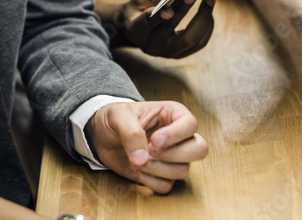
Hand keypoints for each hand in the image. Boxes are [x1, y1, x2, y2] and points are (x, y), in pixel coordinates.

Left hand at [85, 101, 207, 193]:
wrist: (102, 135)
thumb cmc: (114, 118)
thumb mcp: (118, 116)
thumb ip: (131, 133)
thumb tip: (142, 159)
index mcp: (173, 114)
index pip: (191, 124)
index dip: (175, 135)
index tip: (153, 140)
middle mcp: (178, 136)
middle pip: (199, 150)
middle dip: (173, 155)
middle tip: (150, 150)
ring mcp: (172, 158)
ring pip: (182, 171)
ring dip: (156, 168)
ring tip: (137, 159)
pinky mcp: (162, 175)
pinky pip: (166, 186)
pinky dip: (150, 181)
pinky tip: (137, 170)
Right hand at [110, 0, 214, 58]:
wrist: (136, 31)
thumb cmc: (139, 9)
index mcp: (136, 30)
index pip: (148, 23)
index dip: (159, 16)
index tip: (170, 8)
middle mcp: (151, 45)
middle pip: (171, 29)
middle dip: (184, 10)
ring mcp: (166, 53)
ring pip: (189, 39)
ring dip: (202, 18)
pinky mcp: (179, 55)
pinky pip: (199, 44)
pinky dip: (207, 27)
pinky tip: (209, 13)